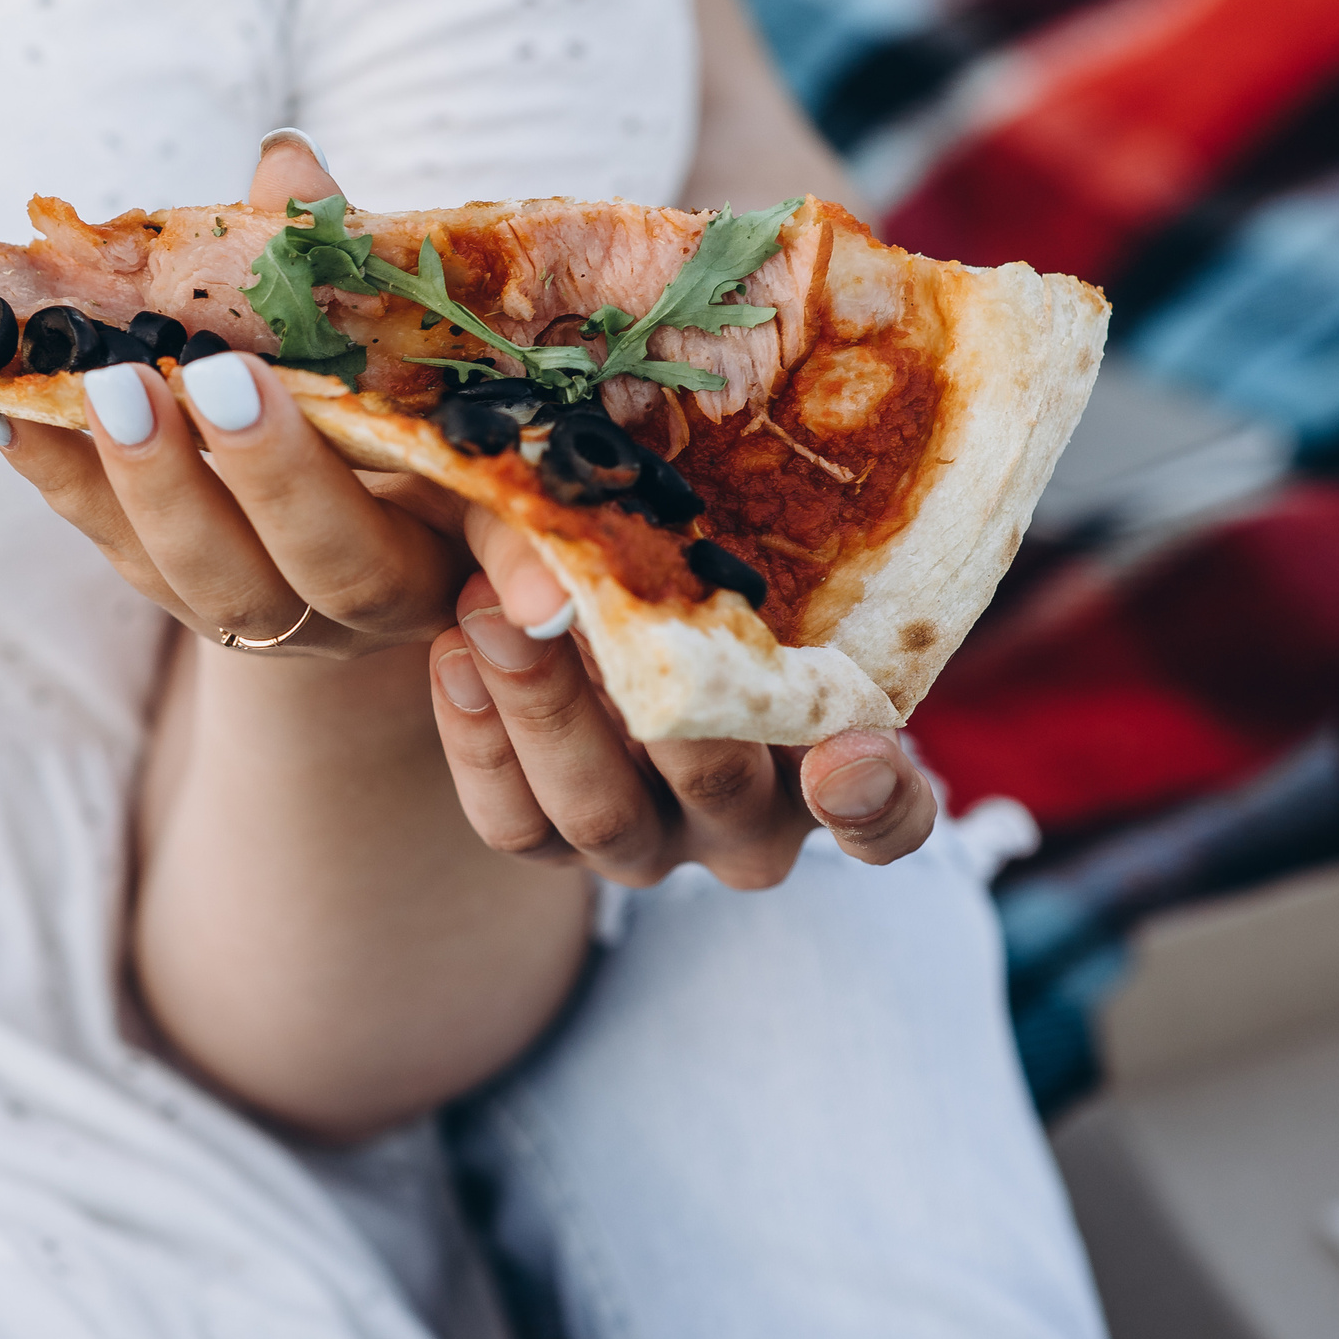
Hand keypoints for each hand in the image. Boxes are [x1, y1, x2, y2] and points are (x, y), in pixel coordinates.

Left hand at [0, 135, 475, 659]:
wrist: (352, 530)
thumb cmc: (397, 407)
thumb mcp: (408, 345)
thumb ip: (358, 269)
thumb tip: (282, 162)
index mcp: (461, 535)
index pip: (493, 555)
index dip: (516, 569)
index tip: (509, 576)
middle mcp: (369, 597)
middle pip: (321, 568)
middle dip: (267, 474)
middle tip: (213, 380)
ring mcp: (271, 613)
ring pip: (208, 579)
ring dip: (146, 480)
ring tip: (93, 384)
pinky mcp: (176, 595)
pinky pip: (113, 548)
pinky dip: (56, 475)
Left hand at [426, 564, 938, 887]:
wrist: (554, 589)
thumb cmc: (674, 552)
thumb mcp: (702, 534)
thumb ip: (688, 525)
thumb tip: (614, 495)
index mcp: (824, 752)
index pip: (888, 813)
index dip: (877, 796)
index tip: (846, 756)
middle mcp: (745, 820)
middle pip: (721, 795)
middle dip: (658, 706)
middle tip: (593, 615)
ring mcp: (649, 842)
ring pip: (601, 816)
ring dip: (541, 707)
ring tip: (487, 613)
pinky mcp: (550, 844)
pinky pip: (512, 823)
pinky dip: (477, 740)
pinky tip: (451, 653)